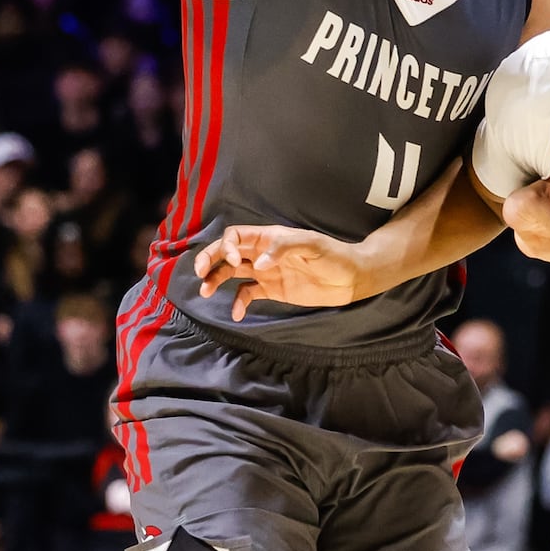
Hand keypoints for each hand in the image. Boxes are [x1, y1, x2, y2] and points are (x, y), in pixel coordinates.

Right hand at [194, 224, 361, 320]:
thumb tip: (258, 264)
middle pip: (227, 252)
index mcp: (270, 237)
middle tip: (198, 272)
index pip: (237, 236)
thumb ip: (284, 248)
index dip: (228, 246)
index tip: (233, 260)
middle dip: (210, 259)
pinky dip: (239, 302)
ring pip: (232, 272)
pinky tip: (237, 314)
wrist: (352, 278)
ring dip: (216, 280)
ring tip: (205, 292)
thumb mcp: (312, 245)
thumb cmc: (335, 256)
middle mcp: (263, 253)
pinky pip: (248, 294)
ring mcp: (266, 272)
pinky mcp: (272, 290)